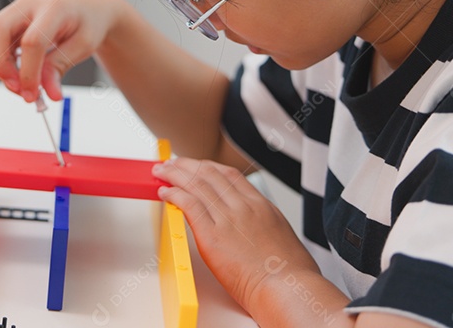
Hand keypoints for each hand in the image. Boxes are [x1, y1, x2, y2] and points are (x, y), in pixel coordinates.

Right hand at [0, 0, 126, 102]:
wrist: (88, 6)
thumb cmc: (89, 22)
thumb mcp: (83, 46)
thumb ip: (60, 67)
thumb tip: (49, 94)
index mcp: (54, 7)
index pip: (32, 41)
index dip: (28, 72)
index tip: (32, 95)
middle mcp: (30, 2)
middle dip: (0, 65)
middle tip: (17, 90)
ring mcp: (17, 7)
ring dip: (1, 66)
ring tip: (23, 84)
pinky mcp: (11, 17)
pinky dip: (4, 60)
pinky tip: (21, 71)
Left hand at [153, 157, 319, 311]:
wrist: (288, 288)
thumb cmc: (290, 272)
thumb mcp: (281, 234)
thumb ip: (263, 223)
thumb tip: (253, 226)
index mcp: (261, 205)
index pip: (228, 175)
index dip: (207, 167)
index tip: (195, 166)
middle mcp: (243, 206)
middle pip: (209, 174)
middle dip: (186, 165)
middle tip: (171, 164)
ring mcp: (228, 218)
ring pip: (196, 184)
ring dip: (174, 174)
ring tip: (161, 172)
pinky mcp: (212, 235)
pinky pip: (189, 204)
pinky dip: (174, 194)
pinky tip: (165, 193)